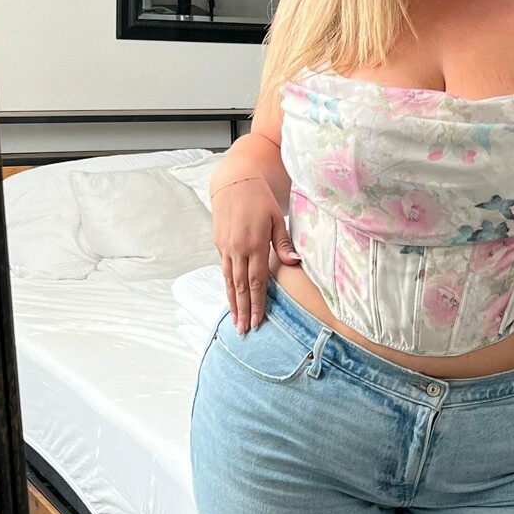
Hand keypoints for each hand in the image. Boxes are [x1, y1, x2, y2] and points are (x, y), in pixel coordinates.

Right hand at [209, 175, 300, 331]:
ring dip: (232, 304)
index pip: (256, 281)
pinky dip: (227, 287)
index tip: (258, 321)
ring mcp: (226, 247)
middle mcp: (237, 248)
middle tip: (243, 331)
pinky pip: (224, 270)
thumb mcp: (276, 218)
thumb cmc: (260, 199)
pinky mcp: (219, 244)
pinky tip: (230, 299)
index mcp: (254, 243)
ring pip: (229, 281)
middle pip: (240, 286)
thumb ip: (282, 243)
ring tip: (235, 322)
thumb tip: (294, 262)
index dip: (257, 303)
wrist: (234, 182)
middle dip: (243, 310)